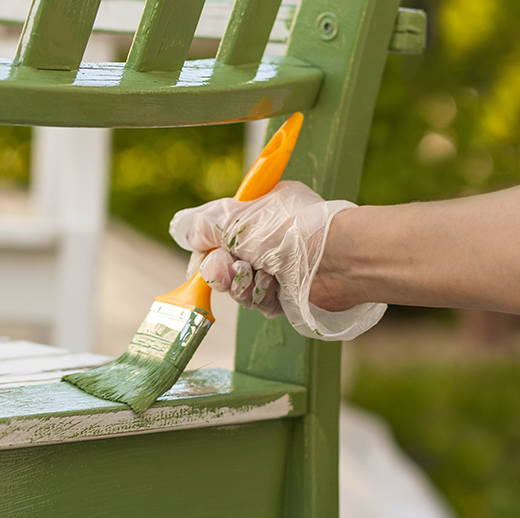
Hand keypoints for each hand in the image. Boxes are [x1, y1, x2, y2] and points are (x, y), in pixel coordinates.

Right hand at [169, 181, 385, 340]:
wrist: (335, 259)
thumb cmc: (288, 230)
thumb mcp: (235, 218)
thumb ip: (204, 225)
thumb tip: (184, 231)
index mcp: (258, 212)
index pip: (219, 233)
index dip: (207, 250)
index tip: (202, 260)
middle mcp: (267, 239)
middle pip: (225, 265)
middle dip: (223, 272)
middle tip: (233, 270)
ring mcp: (279, 267)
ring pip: (241, 287)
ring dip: (243, 285)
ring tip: (260, 276)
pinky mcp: (289, 294)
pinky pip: (260, 303)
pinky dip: (263, 297)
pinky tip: (275, 287)